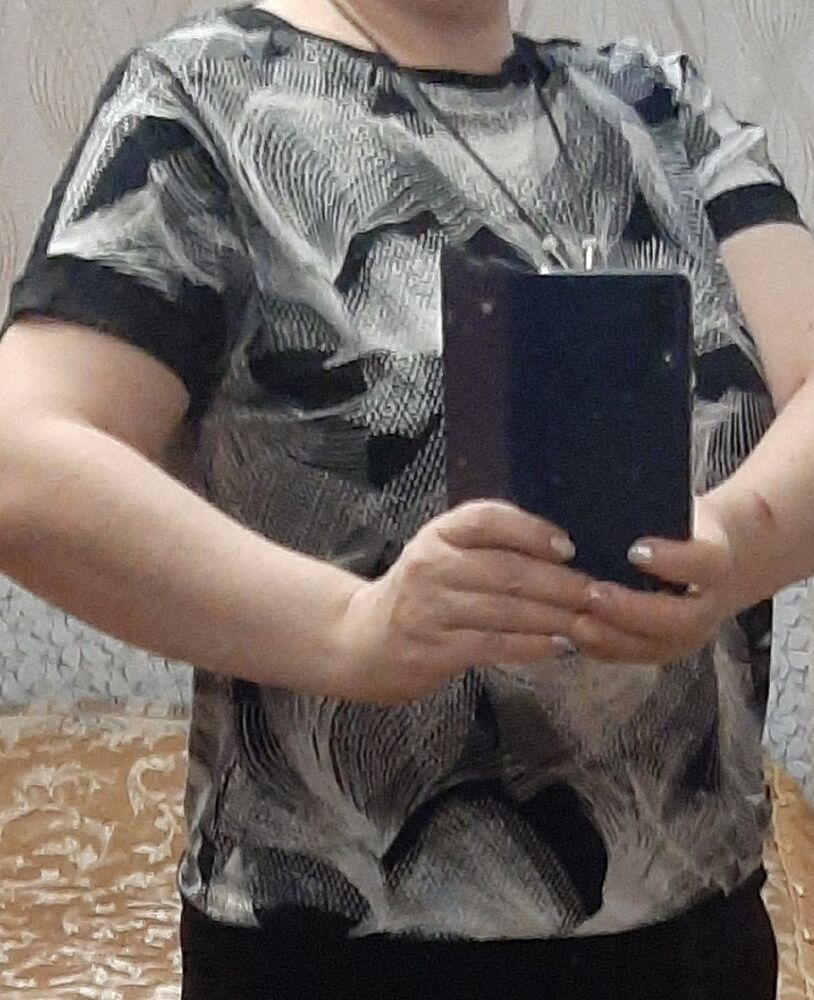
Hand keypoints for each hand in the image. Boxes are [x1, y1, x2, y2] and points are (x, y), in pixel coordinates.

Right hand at [332, 500, 591, 702]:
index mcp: (438, 534)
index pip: (487, 519)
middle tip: (596, 594)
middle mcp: (430, 565)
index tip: (568, 547)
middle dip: (559, 584)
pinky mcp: (432, 649)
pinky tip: (556, 646)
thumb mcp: (442, 554)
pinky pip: (493, 645)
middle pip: (507, 570)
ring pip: (505, 611)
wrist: (361, 641)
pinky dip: (531, 645)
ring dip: (553, 618)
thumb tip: (563, 551)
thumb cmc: (418, 594)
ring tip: (586, 622)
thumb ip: (489, 547)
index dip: (532, 530)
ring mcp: (429, 609)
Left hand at [572, 495, 739, 664]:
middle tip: (592, 593)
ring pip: (654, 647)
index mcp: (716, 561)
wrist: (717, 558)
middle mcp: (709, 605)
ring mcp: (688, 634)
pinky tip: (570, 634)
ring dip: (612, 637)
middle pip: (679, 619)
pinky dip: (601, 648)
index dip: (672, 561)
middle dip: (632, 609)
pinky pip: (632, 657)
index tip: (635, 549)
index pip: (703, 563)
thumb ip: (652, 509)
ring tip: (575, 622)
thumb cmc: (685, 527)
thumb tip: (603, 494)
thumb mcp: (680, 511)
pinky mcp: (664, 650)